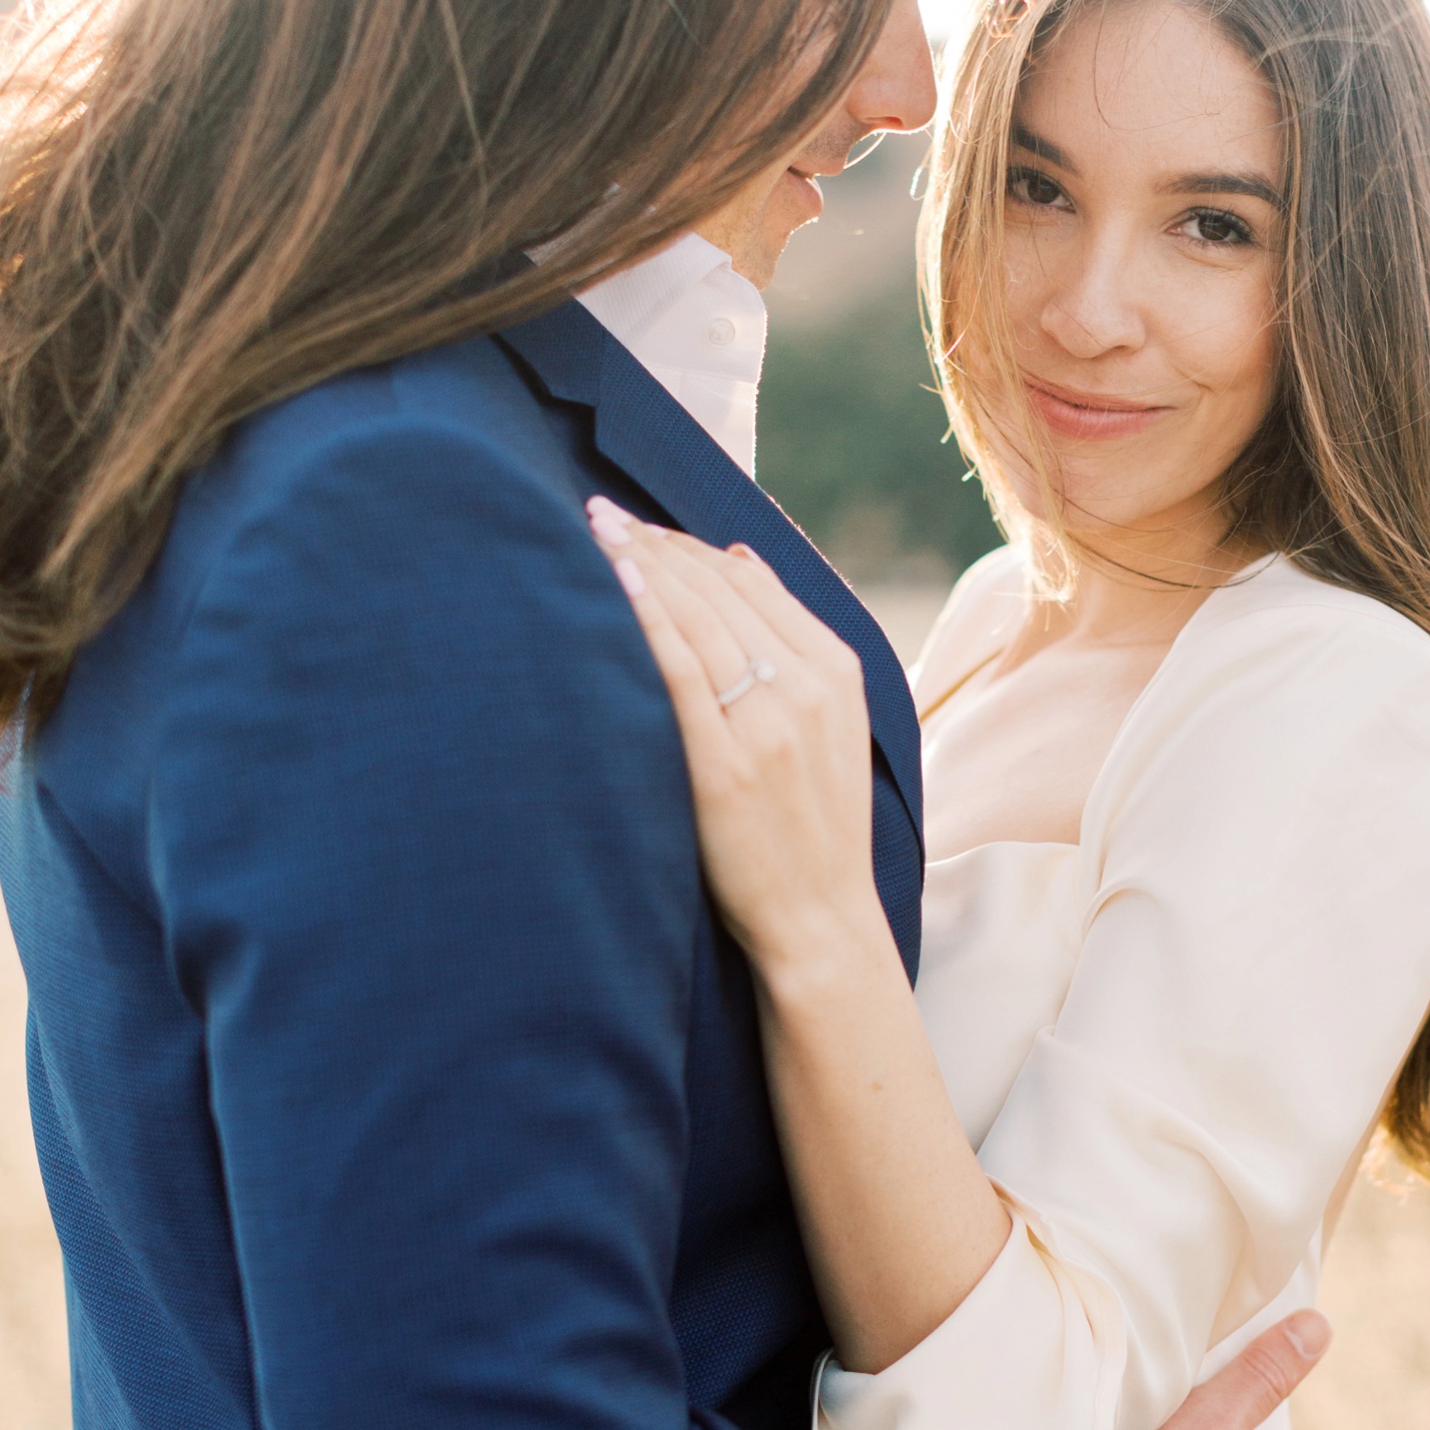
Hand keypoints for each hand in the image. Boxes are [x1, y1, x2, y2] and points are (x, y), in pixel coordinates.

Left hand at [586, 501, 885, 975]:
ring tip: (593, 529)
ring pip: (696, 619)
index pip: (754, 581)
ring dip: (641, 564)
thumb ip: (792, 643)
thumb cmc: (812, 827)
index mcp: (836, 671)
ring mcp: (768, 726)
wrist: (821, 918)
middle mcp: (807, 688)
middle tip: (599, 511)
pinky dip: (645, 619)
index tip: (641, 525)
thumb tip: (740, 557)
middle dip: (655, 544)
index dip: (691, 547)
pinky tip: (613, 583)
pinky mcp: (725, 766)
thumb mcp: (831, 724)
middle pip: (719, 590)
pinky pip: (678, 672)